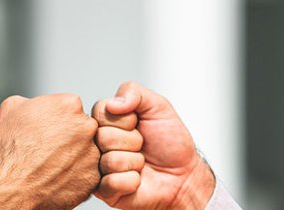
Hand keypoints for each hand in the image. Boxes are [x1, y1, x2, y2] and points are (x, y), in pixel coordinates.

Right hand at [0, 94, 99, 209]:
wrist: (11, 186)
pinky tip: (57, 178)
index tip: (47, 130)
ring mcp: (93, 153)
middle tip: (49, 149)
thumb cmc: (10, 148)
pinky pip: (88, 174)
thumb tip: (33, 103)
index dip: (57, 119)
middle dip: (69, 136)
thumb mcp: (11, 107)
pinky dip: (76, 176)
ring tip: (51, 165)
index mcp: (70, 104)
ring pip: (87, 151)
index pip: (71, 107)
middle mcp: (87, 126)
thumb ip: (31, 100)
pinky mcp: (93, 177)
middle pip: (82, 128)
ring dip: (74, 156)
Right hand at [93, 82, 214, 209]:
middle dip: (132, 141)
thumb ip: (134, 92)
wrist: (184, 174)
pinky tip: (138, 179)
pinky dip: (132, 181)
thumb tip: (112, 103)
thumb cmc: (170, 141)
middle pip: (103, 137)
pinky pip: (112, 183)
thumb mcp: (158, 106)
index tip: (138, 123)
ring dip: (134, 162)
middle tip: (142, 145)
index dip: (125, 119)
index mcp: (107, 120)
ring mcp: (100, 167)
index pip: (100, 110)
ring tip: (142, 163)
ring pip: (109, 160)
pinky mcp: (105, 191)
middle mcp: (99, 143)